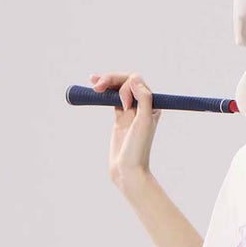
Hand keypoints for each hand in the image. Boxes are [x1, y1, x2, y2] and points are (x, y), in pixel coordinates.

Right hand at [89, 72, 161, 192]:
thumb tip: (134, 78)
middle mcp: (143, 106)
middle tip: (97, 85)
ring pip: (118, 88)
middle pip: (126, 82)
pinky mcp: (120, 117)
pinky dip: (104, 92)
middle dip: (112, 80)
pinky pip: (112, 99)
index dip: (126, 85)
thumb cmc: (138, 148)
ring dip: (106, 82)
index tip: (124, 104)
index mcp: (152, 105)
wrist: (128, 168)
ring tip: (93, 82)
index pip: (137, 81)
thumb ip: (143, 99)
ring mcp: (130, 111)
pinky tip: (94, 87)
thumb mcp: (143, 122)